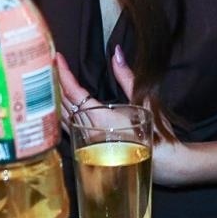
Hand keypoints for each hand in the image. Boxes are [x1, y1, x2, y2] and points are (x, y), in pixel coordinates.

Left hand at [57, 47, 201, 186]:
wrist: (166, 163)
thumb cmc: (158, 134)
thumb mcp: (144, 100)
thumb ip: (126, 77)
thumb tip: (116, 54)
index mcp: (101, 119)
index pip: (74, 93)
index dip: (64, 73)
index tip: (57, 58)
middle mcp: (89, 132)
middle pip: (63, 104)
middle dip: (54, 82)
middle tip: (50, 63)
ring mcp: (87, 142)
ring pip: (62, 118)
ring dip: (55, 98)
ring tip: (51, 80)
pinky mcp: (89, 148)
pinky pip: (67, 128)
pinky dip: (60, 113)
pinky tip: (58, 106)